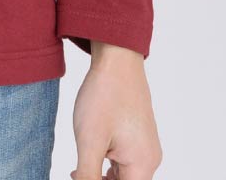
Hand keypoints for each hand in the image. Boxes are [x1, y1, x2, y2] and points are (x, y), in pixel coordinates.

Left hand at [68, 44, 162, 178]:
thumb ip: (88, 175)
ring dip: (101, 176)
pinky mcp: (137, 135)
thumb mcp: (89, 141)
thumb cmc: (104, 95)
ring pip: (123, 175)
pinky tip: (88, 156)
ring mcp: (145, 145)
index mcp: (143, 164)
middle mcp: (149, 158)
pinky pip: (124, 160)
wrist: (116, 57)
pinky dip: (106, 163)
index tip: (80, 176)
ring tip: (78, 168)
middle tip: (76, 173)